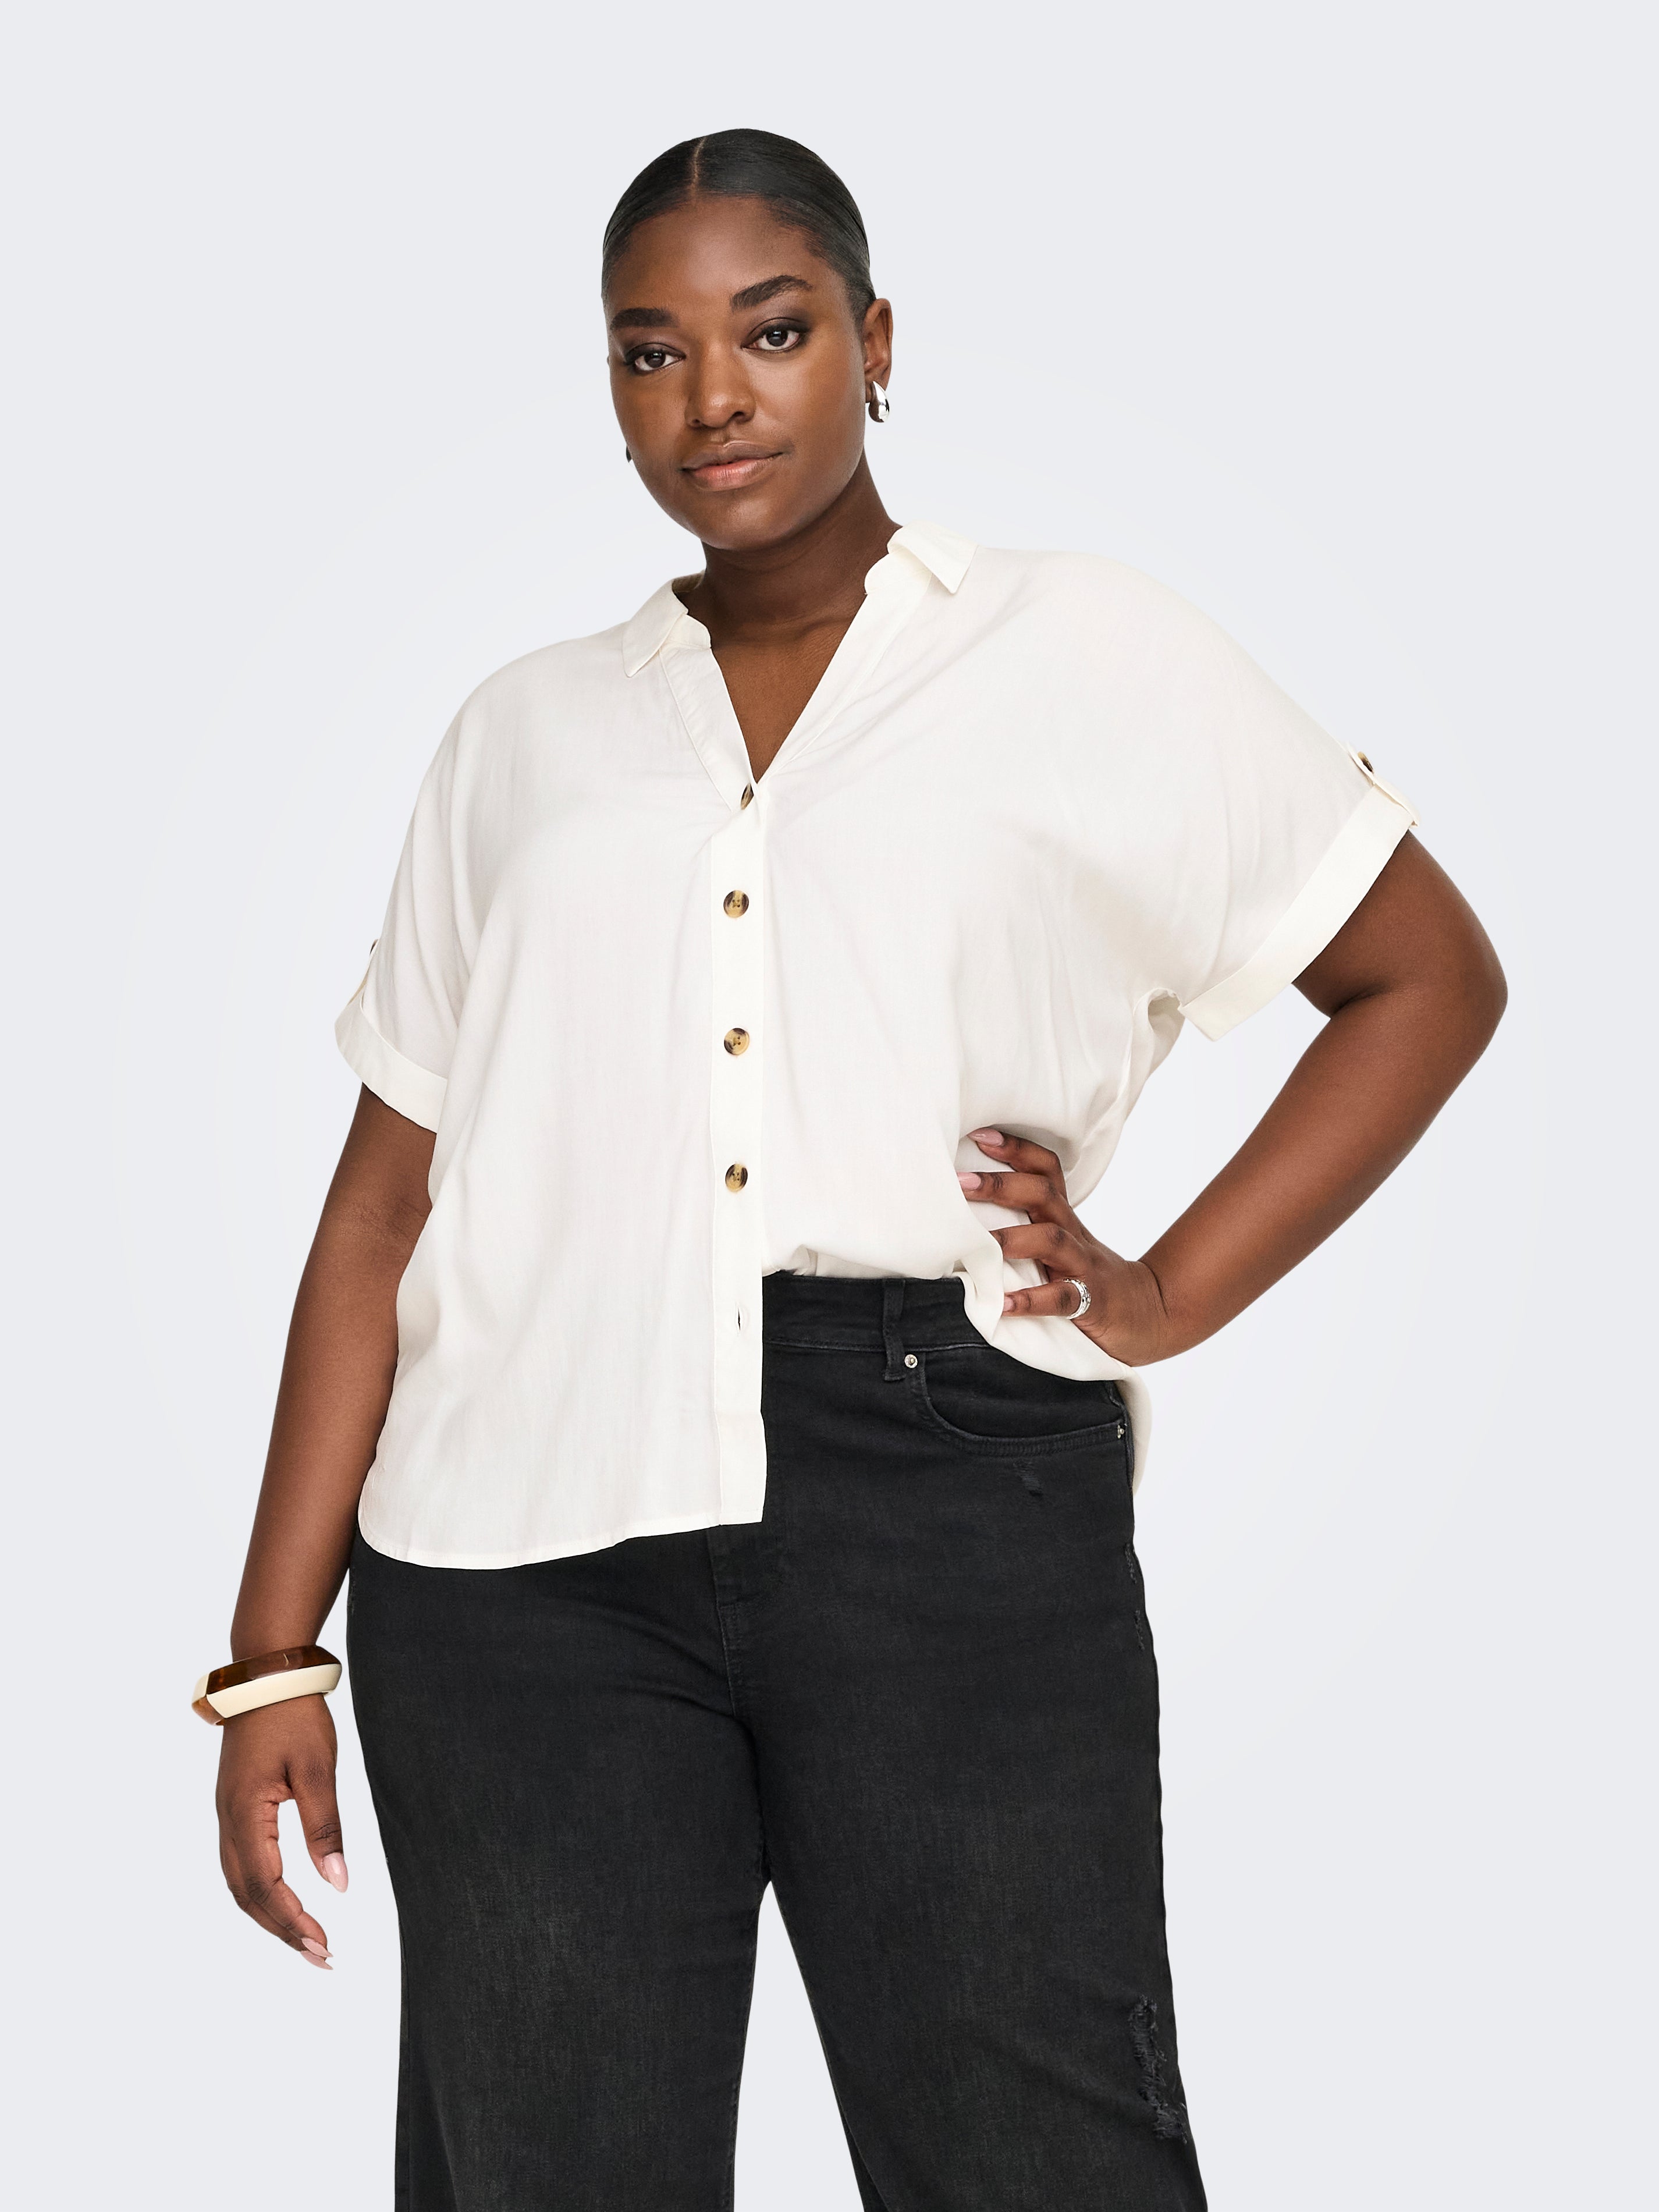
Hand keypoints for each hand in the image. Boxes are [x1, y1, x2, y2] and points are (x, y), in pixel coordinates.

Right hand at [215, 1695, 347, 1967]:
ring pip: (240, 1882)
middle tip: (321, 1956)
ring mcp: (227, 1815)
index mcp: (244, 1813)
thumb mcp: (318, 1768)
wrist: (266, 1674)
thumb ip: (325, 1826)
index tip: (324, 1945)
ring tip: (307, 1940)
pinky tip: (284, 1902)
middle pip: (247, 1894)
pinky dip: (262, 1891)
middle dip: (282, 1930)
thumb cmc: (295, 1715)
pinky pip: (241, 1863)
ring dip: (270, 1915)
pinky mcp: (235, 1807)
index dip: (291, 1921)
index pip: (264, 1886)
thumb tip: (339, 1884)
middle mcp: (227, 1820)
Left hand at [958, 1127, 1171, 1365]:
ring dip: (1012, 1239)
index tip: (978, 1134)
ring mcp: (1082, 1266)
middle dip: (1000, 1185)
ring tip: (979, 1243)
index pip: (1045, 1170)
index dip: (1016, 1149)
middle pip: (1042, 1195)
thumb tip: (963, 1211)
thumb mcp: (1060, 1242)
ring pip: (1051, 1240)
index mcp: (1063, 1216)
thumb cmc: (1086, 1275)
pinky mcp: (1090, 1302)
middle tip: (959, 1182)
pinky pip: (1061, 1298)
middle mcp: (1072, 1233)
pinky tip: (1003, 1304)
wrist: (1146, 1312)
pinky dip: (1031, 1301)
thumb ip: (1025, 1224)